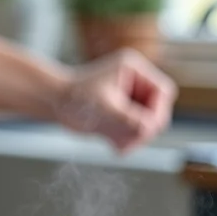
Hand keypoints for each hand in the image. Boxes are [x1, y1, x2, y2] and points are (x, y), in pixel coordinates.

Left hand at [53, 48, 177, 151]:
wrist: (54, 102)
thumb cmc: (73, 97)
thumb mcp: (104, 108)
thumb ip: (128, 119)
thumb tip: (149, 129)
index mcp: (134, 69)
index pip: (163, 91)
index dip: (158, 112)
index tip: (145, 129)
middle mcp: (136, 81)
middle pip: (157, 110)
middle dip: (144, 129)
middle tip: (128, 143)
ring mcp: (130, 98)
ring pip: (147, 124)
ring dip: (135, 138)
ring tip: (117, 145)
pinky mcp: (123, 113)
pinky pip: (135, 131)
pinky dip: (127, 141)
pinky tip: (114, 146)